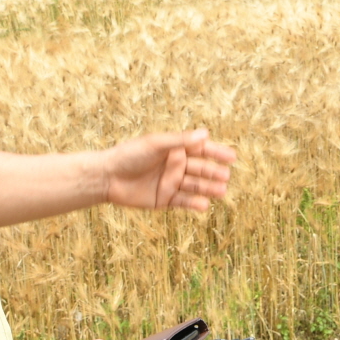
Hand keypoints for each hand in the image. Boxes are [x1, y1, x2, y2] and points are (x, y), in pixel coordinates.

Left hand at [103, 129, 235, 212]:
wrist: (107, 177)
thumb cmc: (129, 155)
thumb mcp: (155, 145)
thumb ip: (180, 141)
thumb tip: (205, 134)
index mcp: (175, 149)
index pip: (201, 150)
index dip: (217, 153)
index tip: (232, 157)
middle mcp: (175, 166)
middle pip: (201, 169)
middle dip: (214, 173)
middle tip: (226, 177)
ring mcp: (171, 183)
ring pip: (195, 187)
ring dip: (208, 189)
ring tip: (222, 192)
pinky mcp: (164, 200)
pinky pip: (183, 202)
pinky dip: (194, 204)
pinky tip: (204, 205)